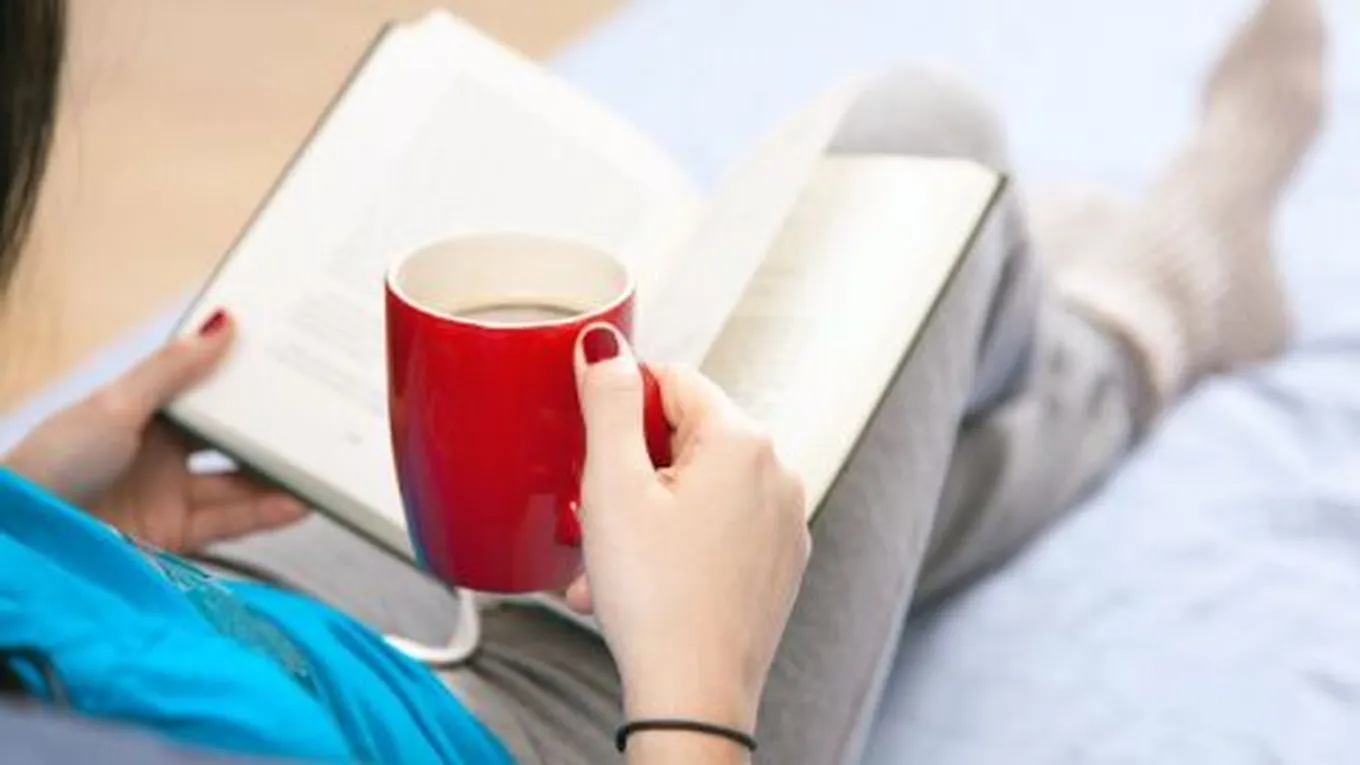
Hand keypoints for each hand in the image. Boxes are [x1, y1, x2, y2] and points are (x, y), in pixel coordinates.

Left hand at [3, 311, 305, 552]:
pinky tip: (298, 503)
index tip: (290, 367)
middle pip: (228, 440)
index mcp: (141, 412)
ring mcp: (168, 495)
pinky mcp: (175, 536)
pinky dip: (265, 514)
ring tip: (322, 465)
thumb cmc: (57, 463)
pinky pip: (230, 522)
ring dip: (277, 476)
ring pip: (236, 483)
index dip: (244, 382)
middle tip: (321, 418)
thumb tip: (224, 322)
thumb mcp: (116, 406)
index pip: (204, 392)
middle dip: (272, 431)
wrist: (25, 540)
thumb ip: (172, 370)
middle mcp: (159, 452)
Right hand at [568, 324, 809, 744]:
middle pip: (686, 435)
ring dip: (648, 513)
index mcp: (742, 440)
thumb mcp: (612, 485)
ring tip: (612, 562)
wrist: (694, 697)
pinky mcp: (778, 560)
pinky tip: (644, 581)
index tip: (594, 449)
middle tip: (598, 516)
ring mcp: (784, 519)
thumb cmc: (656, 599)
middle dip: (633, 469)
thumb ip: (608, 402)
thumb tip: (606, 345)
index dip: (622, 410)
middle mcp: (778, 472)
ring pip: (699, 487)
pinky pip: (720, 527)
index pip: (671, 381)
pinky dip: (679, 543)